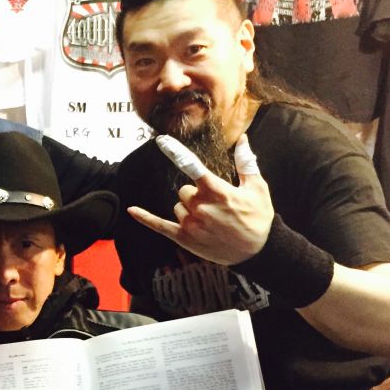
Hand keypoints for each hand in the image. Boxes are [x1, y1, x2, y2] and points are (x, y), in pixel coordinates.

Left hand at [127, 134, 272, 265]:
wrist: (258, 251)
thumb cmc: (258, 217)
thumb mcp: (257, 187)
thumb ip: (246, 162)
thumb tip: (243, 138)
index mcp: (216, 190)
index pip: (190, 165)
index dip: (175, 151)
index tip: (161, 140)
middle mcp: (200, 206)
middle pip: (183, 190)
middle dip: (195, 194)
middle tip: (215, 206)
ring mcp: (190, 223)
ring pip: (178, 206)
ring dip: (189, 210)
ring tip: (211, 221)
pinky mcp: (184, 238)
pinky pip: (159, 225)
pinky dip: (144, 218)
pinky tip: (131, 210)